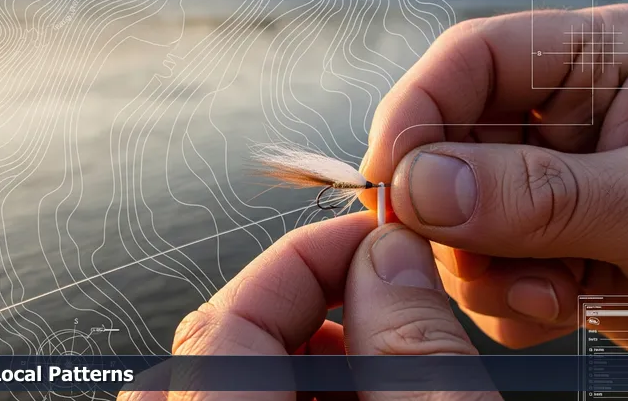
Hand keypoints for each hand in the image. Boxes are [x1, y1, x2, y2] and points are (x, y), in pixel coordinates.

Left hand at [118, 212, 501, 400]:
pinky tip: (365, 392)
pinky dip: (304, 390)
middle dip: (307, 306)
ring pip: (228, 381)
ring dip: (310, 353)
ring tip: (386, 356)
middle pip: (215, 350)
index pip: (225, 327)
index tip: (373, 240)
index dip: (302, 262)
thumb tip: (390, 256)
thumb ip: (413, 350)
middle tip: (383, 296)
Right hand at [359, 4, 627, 352]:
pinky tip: (558, 308)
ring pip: (456, 215)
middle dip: (448, 209)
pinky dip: (504, 300)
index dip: (417, 112)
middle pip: (451, 144)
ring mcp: (553, 187)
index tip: (389, 179)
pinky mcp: (550, 245)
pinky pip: (484, 266)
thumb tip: (421, 186)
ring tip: (546, 292)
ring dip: (481, 265)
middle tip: (466, 254)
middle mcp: (568, 120)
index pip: (474, 61)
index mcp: (605, 63)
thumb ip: (539, 194)